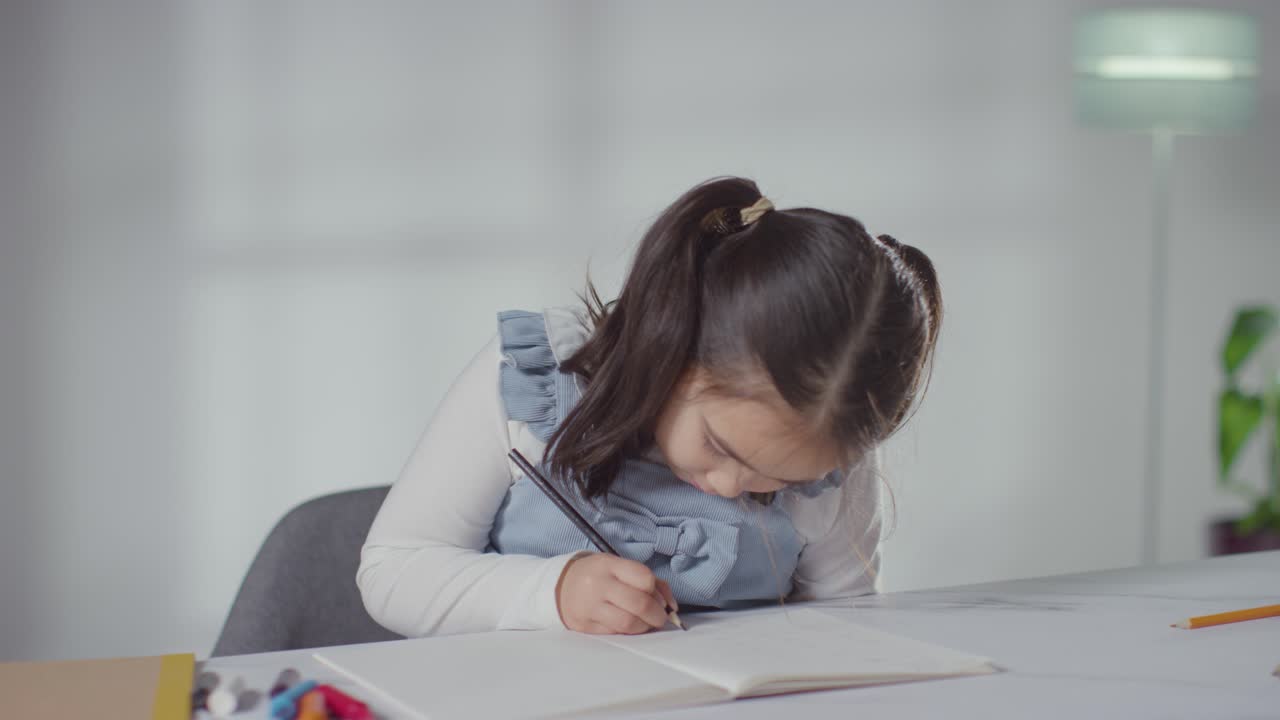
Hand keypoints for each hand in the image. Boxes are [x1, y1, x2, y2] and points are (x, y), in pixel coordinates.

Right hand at [556, 553, 678, 634]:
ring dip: (645, 627)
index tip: (658, 597)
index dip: (656, 591)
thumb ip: (649, 581)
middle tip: (660, 618)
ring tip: (646, 623)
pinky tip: (630, 626)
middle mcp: (598, 585)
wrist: (559, 586)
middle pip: (639, 604)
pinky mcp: (585, 626)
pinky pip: (615, 633)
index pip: (644, 578)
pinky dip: (629, 633)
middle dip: (657, 615)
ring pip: (628, 623)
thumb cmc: (597, 575)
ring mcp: (590, 607)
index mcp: (609, 565)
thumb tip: (671, 606)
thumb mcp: (619, 567)